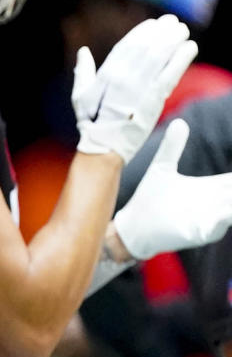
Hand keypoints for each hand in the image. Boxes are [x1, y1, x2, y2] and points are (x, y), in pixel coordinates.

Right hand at [72, 14, 196, 163]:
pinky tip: (190, 47)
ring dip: (173, 40)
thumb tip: (83, 51)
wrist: (104, 147)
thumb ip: (83, 71)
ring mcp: (139, 88)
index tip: (153, 23)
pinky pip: (171, 74)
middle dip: (161, 32)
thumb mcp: (80, 95)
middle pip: (146, 47)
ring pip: (159, 56)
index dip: (142, 32)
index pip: (126, 45)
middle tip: (173, 22)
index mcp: (106, 75)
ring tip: (182, 30)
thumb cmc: (91, 123)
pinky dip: (182, 59)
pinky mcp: (154, 100)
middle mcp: (123, 78)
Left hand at [114, 119, 231, 258]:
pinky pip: (215, 228)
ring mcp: (209, 220)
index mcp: (211, 188)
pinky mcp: (197, 234)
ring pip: (231, 211)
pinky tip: (223, 215)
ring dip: (231, 204)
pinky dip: (221, 221)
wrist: (134, 227)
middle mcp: (215, 205)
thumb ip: (173, 147)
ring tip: (230, 195)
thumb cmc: (149, 198)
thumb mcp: (162, 168)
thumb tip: (180, 122)